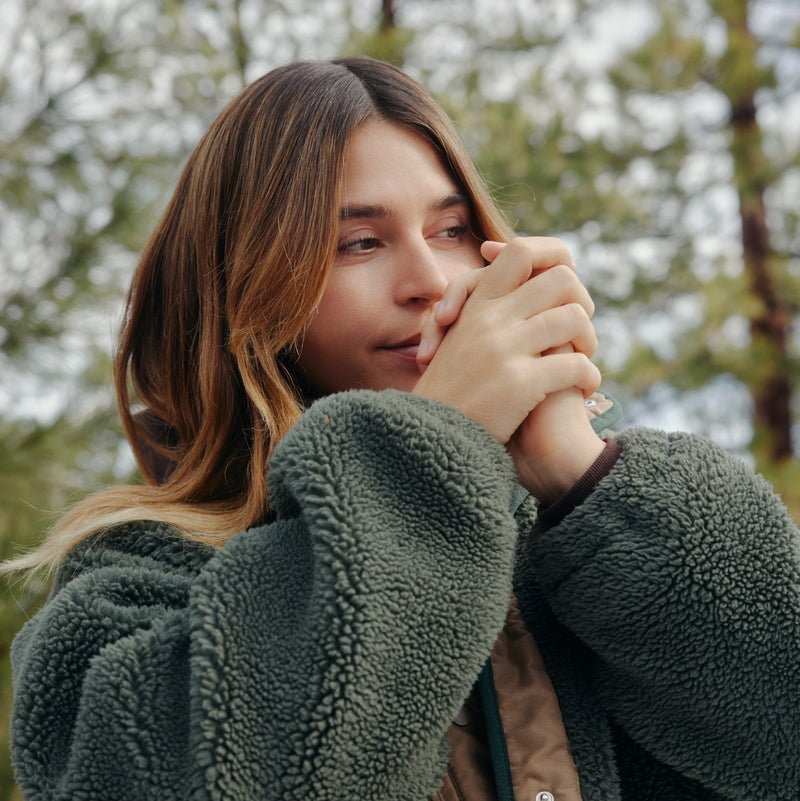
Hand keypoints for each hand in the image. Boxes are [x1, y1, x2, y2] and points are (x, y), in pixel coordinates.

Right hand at [412, 237, 599, 447]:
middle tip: (578, 333)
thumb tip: (530, 295)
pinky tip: (582, 391)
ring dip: (589, 341)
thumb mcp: (459, 343)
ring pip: (574, 317)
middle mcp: (490, 319)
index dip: (550, 259)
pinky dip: (588, 377)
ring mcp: (504, 348)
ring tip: (584, 362)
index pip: (521, 252)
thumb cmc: (449, 396)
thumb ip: (488, 317)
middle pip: (561, 279)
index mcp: (477, 306)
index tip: (560, 292)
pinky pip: (576, 364)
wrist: (428, 441)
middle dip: (580, 303)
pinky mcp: (519, 382)